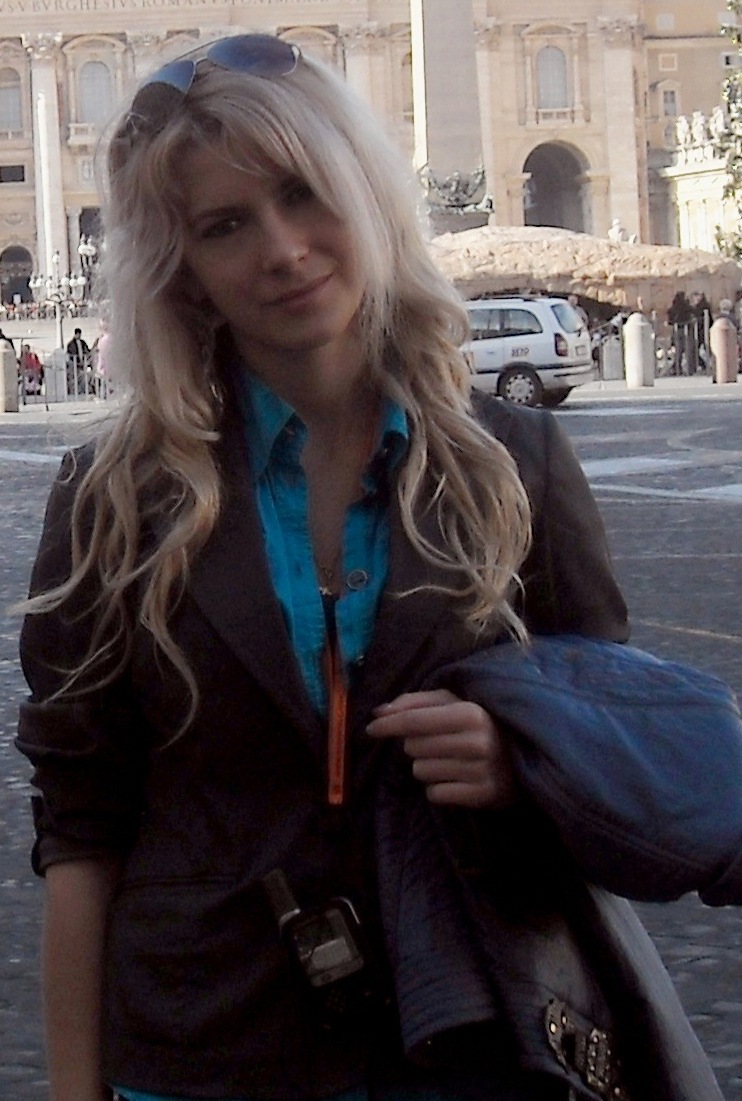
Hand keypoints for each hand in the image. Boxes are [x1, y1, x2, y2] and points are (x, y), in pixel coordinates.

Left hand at [367, 689, 517, 808]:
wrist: (525, 756)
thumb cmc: (481, 724)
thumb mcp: (454, 703)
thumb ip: (415, 702)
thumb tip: (378, 712)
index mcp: (470, 713)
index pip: (414, 721)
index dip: (388, 724)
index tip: (370, 729)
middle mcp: (477, 742)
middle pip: (413, 747)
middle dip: (416, 744)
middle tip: (437, 742)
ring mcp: (481, 771)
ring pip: (420, 771)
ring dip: (426, 766)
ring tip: (449, 760)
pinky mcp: (483, 796)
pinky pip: (434, 794)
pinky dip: (438, 788)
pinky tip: (456, 779)